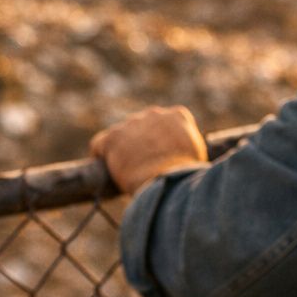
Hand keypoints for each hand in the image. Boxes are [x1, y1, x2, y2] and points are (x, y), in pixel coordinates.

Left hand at [90, 106, 207, 194]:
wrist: (170, 182)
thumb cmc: (187, 176)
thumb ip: (184, 147)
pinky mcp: (113, 137)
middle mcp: (154, 113)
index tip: (159, 157)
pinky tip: (106, 170)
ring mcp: (132, 123)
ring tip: (129, 173)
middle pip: (141, 127)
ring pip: (121, 136)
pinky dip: (101, 155)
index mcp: (178, 116)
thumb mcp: (196, 155)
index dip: (159, 142)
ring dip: (122, 151)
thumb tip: (178, 157)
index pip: (164, 124)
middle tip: (143, 167)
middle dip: (140, 145)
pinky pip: (100, 144)